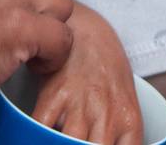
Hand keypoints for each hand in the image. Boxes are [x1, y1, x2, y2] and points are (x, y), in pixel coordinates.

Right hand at [31, 2, 143, 144]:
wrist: (86, 32)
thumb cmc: (106, 72)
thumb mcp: (124, 105)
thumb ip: (118, 136)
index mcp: (129, 119)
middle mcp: (107, 113)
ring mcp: (80, 103)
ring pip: (68, 143)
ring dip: (61, 144)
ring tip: (55, 142)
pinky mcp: (54, 94)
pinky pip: (41, 127)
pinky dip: (36, 135)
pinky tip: (36, 135)